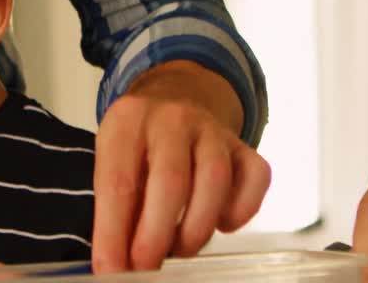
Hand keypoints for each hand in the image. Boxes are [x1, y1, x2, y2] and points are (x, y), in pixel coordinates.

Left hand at [91, 60, 270, 272]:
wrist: (174, 101)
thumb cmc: (138, 146)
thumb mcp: (112, 161)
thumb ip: (114, 208)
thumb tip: (115, 265)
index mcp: (128, 120)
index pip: (118, 182)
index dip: (114, 233)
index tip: (111, 269)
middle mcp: (172, 118)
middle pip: (170, 181)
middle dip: (156, 236)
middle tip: (145, 268)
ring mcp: (212, 129)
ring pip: (215, 180)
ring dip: (196, 229)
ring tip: (179, 249)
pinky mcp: (243, 145)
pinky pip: (256, 178)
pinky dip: (242, 210)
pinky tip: (222, 224)